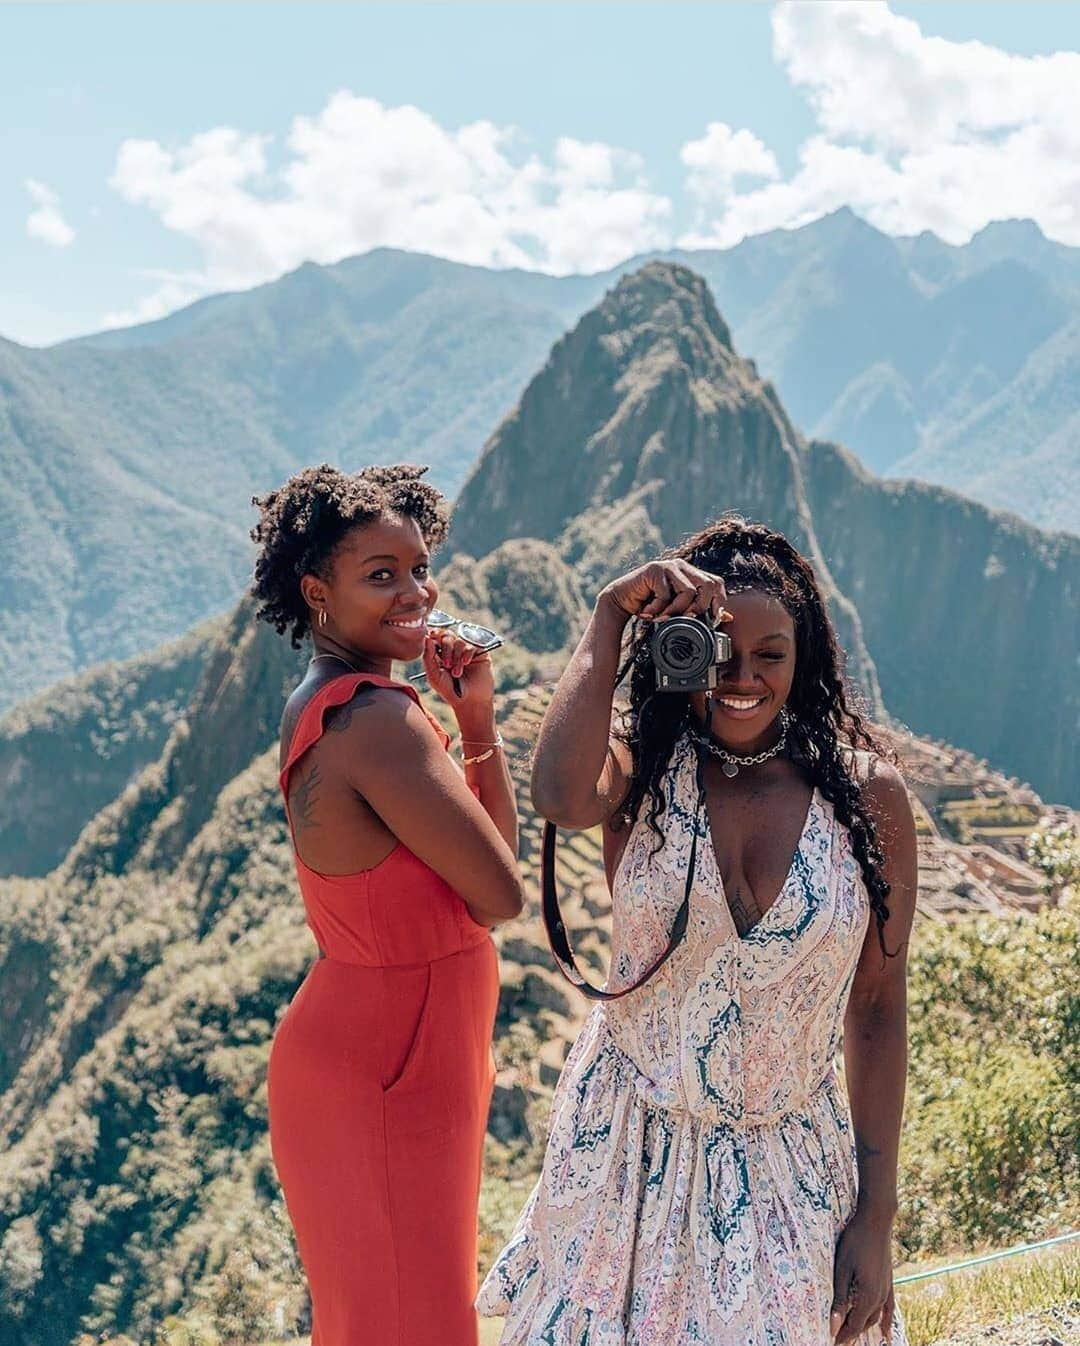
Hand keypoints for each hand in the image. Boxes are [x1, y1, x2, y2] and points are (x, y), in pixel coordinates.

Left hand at [422, 628, 494, 711]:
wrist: (469, 701)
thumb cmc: (449, 690)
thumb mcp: (434, 675)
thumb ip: (428, 657)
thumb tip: (427, 637)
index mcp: (440, 652)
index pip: (436, 636)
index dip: (434, 634)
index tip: (432, 637)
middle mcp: (453, 649)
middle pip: (447, 635)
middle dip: (445, 647)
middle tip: (446, 664)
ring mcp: (467, 650)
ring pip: (459, 641)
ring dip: (456, 656)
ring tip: (457, 673)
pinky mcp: (480, 653)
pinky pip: (472, 644)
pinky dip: (467, 653)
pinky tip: (466, 663)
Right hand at [598, 559, 731, 624]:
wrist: (621, 602)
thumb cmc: (651, 606)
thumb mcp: (679, 611)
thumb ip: (701, 610)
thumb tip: (728, 617)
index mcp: (692, 574)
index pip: (717, 583)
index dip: (718, 602)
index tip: (710, 621)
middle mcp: (683, 566)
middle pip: (709, 585)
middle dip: (699, 609)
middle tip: (685, 621)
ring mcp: (669, 565)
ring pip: (690, 591)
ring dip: (675, 611)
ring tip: (661, 617)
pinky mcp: (655, 569)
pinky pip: (667, 594)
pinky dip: (658, 609)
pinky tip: (648, 612)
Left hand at [830, 1212, 895, 1342]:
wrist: (876, 1220)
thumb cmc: (855, 1242)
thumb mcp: (842, 1269)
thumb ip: (839, 1299)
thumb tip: (834, 1326)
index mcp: (867, 1296)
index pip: (854, 1325)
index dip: (843, 1336)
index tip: (833, 1343)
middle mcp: (880, 1297)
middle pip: (864, 1322)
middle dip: (851, 1332)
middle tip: (838, 1337)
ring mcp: (886, 1289)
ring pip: (875, 1316)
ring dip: (864, 1326)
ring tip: (853, 1335)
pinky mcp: (889, 1280)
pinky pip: (889, 1307)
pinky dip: (886, 1321)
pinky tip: (886, 1331)